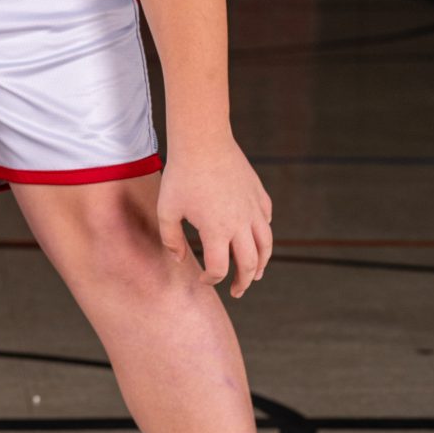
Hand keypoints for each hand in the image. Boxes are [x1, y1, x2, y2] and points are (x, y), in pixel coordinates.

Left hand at [157, 136, 272, 297]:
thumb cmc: (181, 176)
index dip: (212, 280)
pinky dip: (263, 235)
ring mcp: (253, 209)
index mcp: (217, 231)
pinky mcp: (259, 195)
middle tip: (237, 291)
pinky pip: (266, 221)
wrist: (203, 142)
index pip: (220, 269)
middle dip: (243, 282)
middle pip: (249, 263)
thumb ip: (171, 240)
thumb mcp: (167, 210)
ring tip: (255, 275)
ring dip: (261, 263)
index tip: (203, 279)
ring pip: (266, 245)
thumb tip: (181, 260)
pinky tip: (256, 238)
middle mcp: (240, 224)